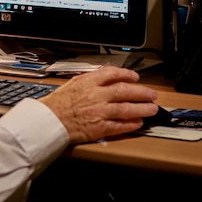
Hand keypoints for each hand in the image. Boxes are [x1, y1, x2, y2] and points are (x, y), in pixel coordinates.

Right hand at [39, 66, 159, 144]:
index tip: (135, 77)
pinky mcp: (99, 127)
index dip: (127, 74)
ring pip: (126, 109)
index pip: (113, 74)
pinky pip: (119, 125)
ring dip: (142, 109)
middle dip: (141, 92)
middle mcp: (96, 96)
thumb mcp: (72, 83)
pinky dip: (131, 124)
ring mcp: (99, 112)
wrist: (48, 121)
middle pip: (125, 91)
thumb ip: (90, 79)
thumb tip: (105, 76)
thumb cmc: (57, 104)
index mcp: (89, 82)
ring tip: (152, 109)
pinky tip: (138, 123)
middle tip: (152, 94)